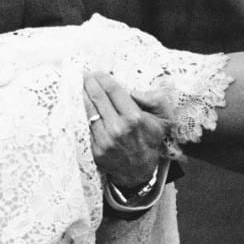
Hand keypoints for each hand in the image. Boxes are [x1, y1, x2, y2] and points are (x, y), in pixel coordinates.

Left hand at [82, 72, 173, 189]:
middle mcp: (117, 128)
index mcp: (134, 118)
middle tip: (85, 75)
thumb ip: (155, 100)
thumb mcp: (164, 120)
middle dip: (89, 83)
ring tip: (79, 86)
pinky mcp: (95, 148)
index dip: (103, 78)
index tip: (97, 73)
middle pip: (97, 97)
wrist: (139, 171)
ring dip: (82, 95)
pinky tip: (81, 104)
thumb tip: (133, 90)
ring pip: (88, 110)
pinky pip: (86, 125)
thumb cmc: (150, 141)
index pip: (113, 91)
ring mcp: (104, 139)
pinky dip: (82, 112)